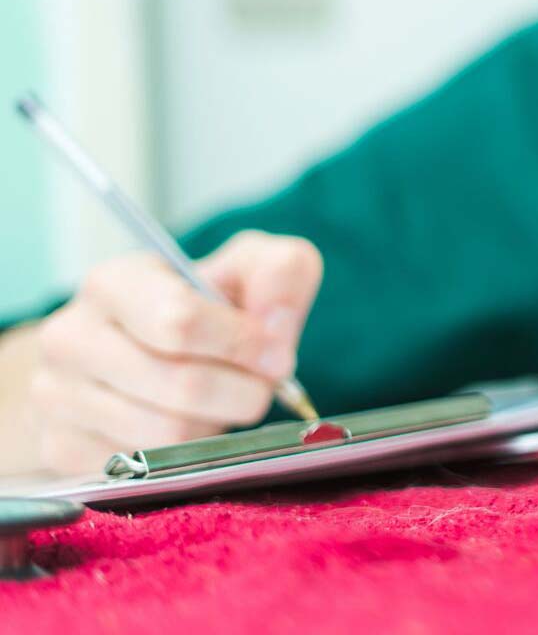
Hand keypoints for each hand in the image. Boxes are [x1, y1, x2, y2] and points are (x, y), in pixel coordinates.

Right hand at [25, 231, 322, 473]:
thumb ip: (279, 273)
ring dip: (215, 424)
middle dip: (243, 392)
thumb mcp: (244, 270)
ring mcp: (55, 396)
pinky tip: (184, 425)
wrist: (125, 352)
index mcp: (114, 284)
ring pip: (167, 435)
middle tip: (258, 385)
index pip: (180, 321)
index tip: (276, 353)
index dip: (244, 344)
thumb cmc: (195, 307)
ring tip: (218, 402)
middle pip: (182, 386)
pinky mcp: (60, 448)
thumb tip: (277, 326)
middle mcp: (71, 337)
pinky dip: (182, 456)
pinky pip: (144, 470)